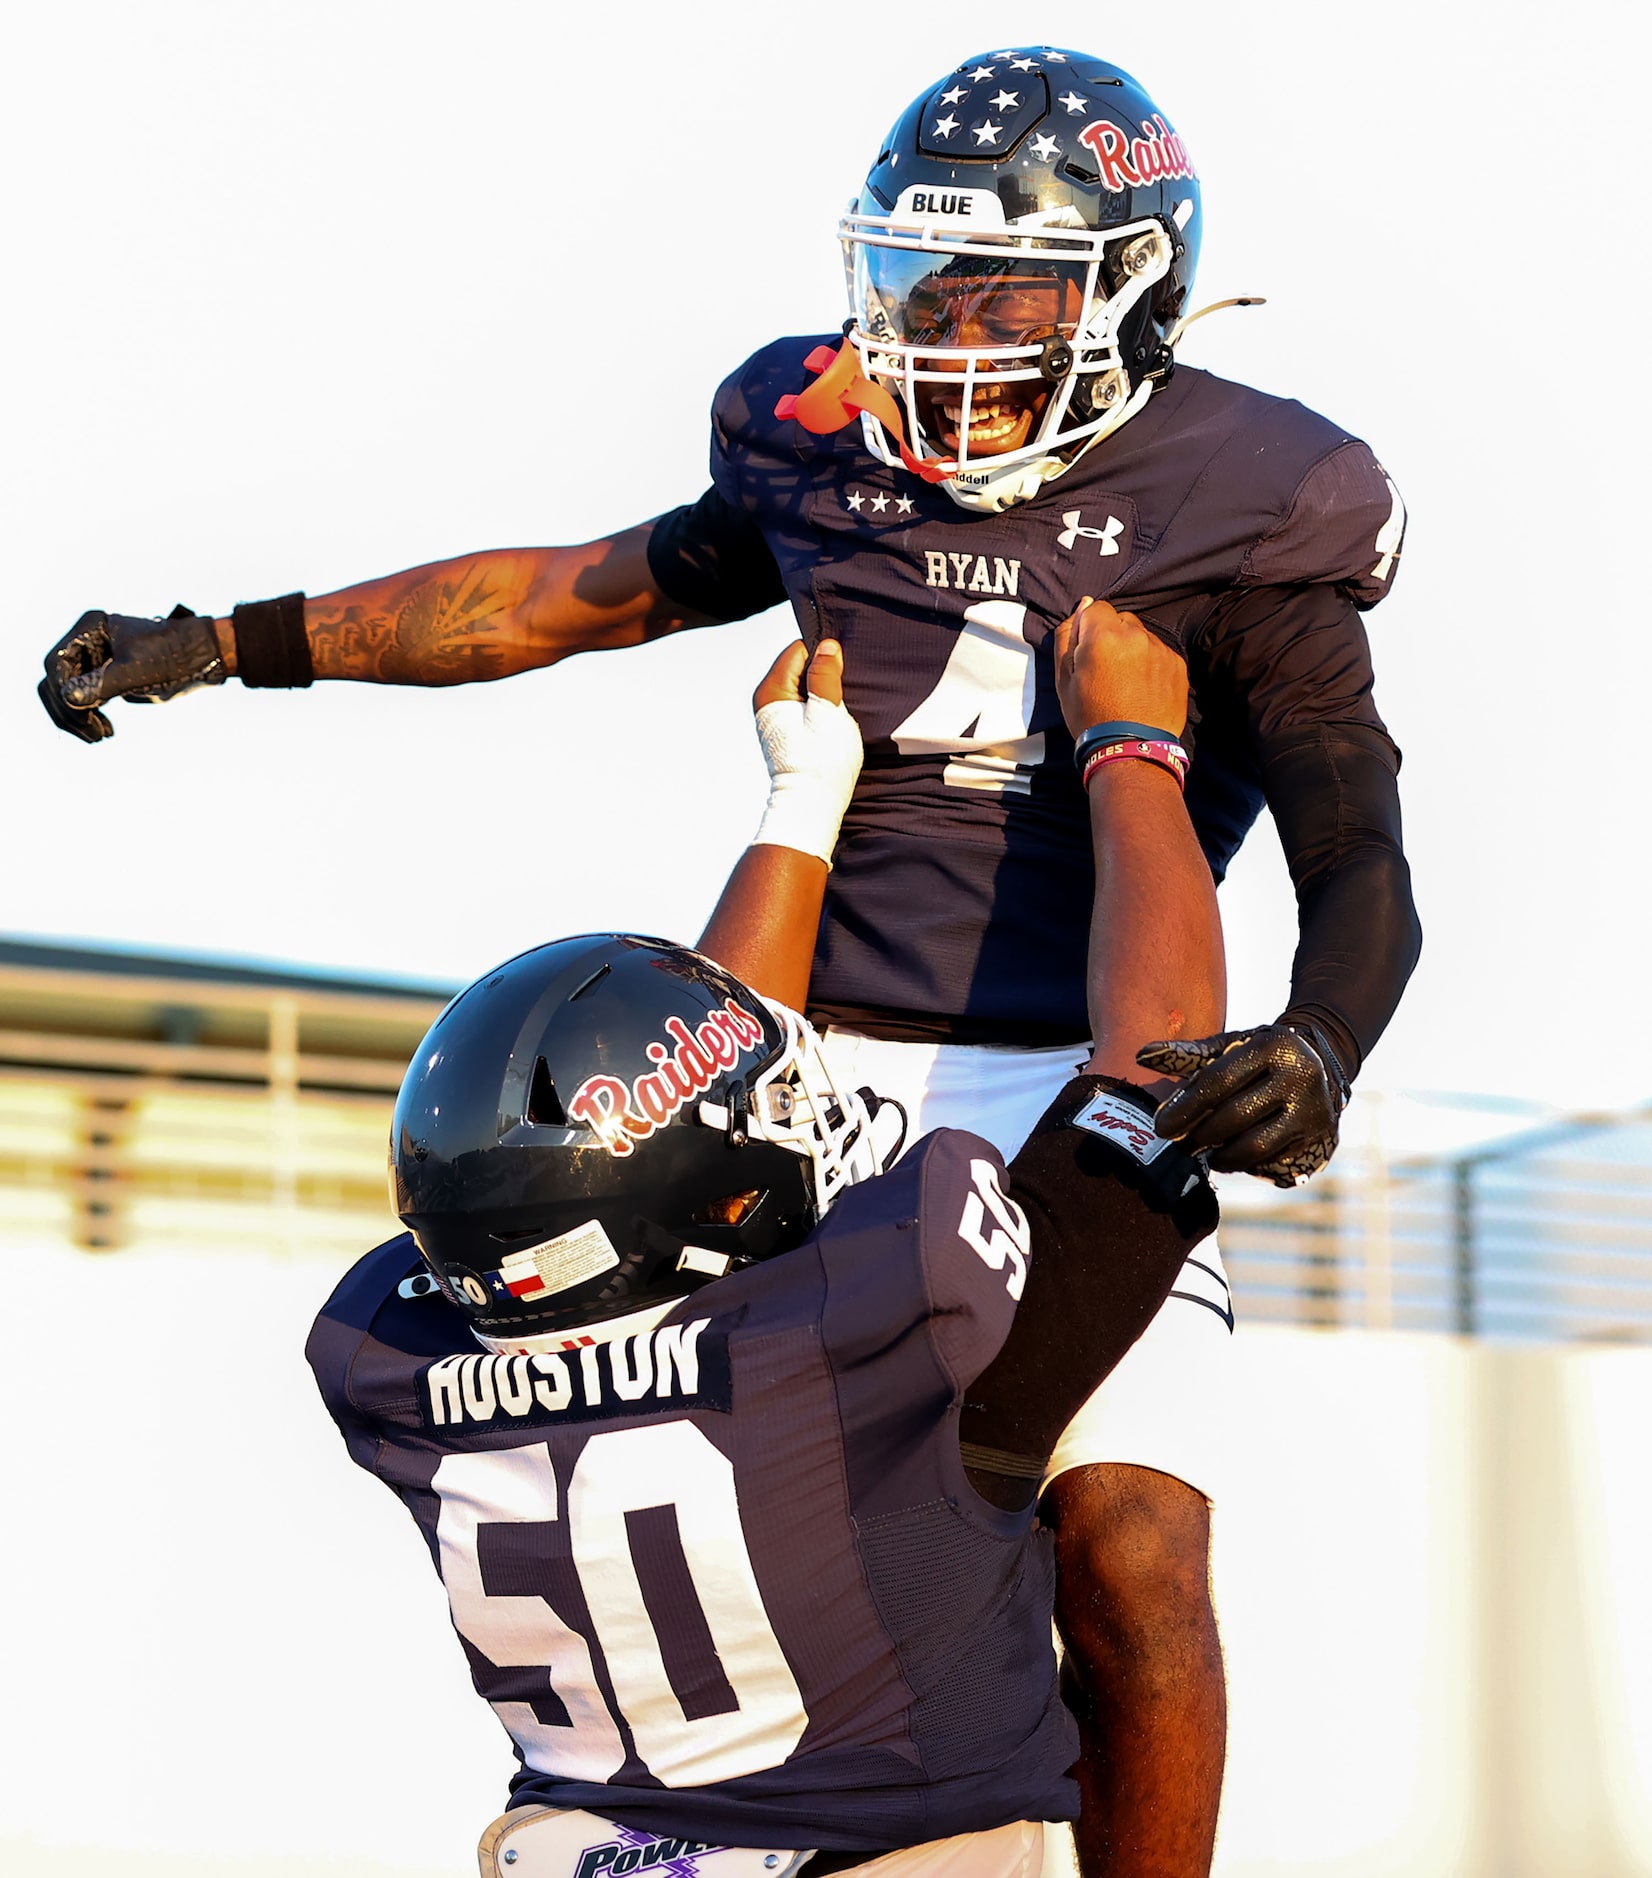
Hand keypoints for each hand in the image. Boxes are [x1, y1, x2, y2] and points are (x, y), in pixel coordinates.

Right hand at [39, 606, 224, 742]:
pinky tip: (104, 731)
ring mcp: (93, 659)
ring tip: (99, 736)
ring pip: (65, 693)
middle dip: (68, 710)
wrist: (204, 656)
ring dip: (76, 717)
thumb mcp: (138, 670)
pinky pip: (82, 700)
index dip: (62, 691)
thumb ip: (103, 683)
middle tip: (92, 733)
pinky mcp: (104, 676)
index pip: (57, 663)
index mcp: (90, 627)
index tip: (83, 714)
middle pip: (55, 680)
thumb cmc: (175, 655)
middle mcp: (86, 640)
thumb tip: (68, 698)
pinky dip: (87, 717)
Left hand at [750, 639, 862, 864]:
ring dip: (823, 695)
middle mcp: (766, 700)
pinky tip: (829, 728)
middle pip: (800, 667)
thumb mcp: (828, 712)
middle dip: (823, 676)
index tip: (840, 676)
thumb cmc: (820, 763)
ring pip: (804, 687)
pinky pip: (803, 706)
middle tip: (840, 699)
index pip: (798, 650)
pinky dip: (818, 710)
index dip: (823, 657)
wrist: (810, 805)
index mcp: (771, 690)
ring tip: (835, 716)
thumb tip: (827, 646)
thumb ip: (826, 675)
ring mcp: (774, 716)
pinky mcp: (784, 731)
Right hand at [1053, 597, 1187, 739]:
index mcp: (1103, 636)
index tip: (1087, 653)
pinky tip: (1143, 689)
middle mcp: (1136, 635)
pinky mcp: (1177, 664)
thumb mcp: (1063, 681)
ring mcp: (1160, 649)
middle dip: (1112, 636)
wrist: (1131, 749)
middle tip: (1106, 670)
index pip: (1095, 607)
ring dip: (1133, 650)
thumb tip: (1083, 605)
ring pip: (1141, 636)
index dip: (1088, 629)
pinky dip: (1150, 665)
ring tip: (1127, 683)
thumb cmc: (1091, 717)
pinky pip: (1159, 653)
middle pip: (1121, 620)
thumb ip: (1067, 637)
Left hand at [1136, 1021, 1348, 1186]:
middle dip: (1199, 1136)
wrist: (1320, 1060)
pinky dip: (1246, 1163)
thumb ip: (1188, 1054)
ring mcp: (1313, 1108)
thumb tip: (1141, 1056)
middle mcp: (1299, 1075)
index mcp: (1270, 1046)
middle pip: (1234, 1117)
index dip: (1185, 1107)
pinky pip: (1273, 1160)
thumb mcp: (1230, 1045)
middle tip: (1180, 1145)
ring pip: (1255, 1147)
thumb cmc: (1257, 1054)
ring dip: (1221, 1157)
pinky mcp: (1318, 1135)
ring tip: (1205, 1153)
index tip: (1161, 1127)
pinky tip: (1230, 1156)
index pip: (1218, 1082)